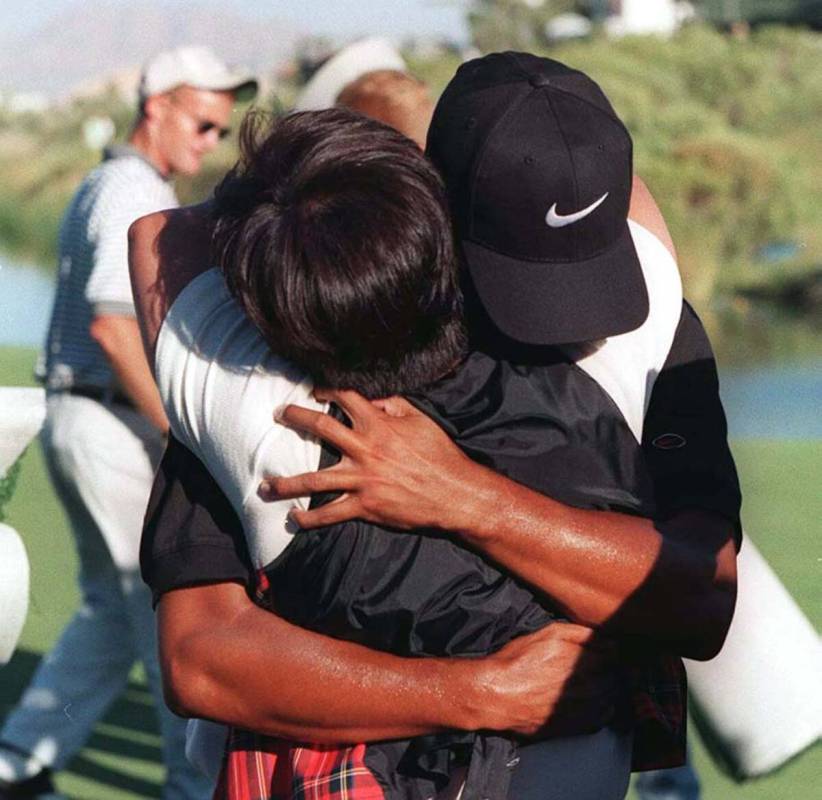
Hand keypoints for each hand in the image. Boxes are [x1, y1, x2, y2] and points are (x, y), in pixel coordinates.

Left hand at [259, 388, 488, 531]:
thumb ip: (394, 405)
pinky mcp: (365, 506)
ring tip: (266, 485)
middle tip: (278, 414)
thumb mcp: (420, 420)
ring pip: (314, 480)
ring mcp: (362, 480)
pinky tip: (294, 519)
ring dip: (286, 483)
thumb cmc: (439, 454)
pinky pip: (330, 513)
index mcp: (379, 425)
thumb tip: (372, 398)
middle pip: (320, 428)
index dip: (327, 389)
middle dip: (295, 418)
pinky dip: (310, 519)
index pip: (346, 397)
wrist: (453, 493)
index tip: (314, 390)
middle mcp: (365, 450)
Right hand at [476, 623, 619, 737]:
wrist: (496, 695)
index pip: (613, 656)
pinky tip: (589, 703)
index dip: (610, 652)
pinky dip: (600, 711)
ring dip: (607, 691)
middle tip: (599, 667)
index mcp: (581, 661)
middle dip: (610, 671)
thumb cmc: (517, 661)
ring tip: (593, 684)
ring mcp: (581, 709)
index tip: (604, 652)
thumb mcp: (546, 634)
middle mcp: (585, 686)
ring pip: (610, 699)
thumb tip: (604, 639)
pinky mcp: (573, 727)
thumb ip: (579, 633)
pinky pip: (600, 720)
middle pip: (614, 678)